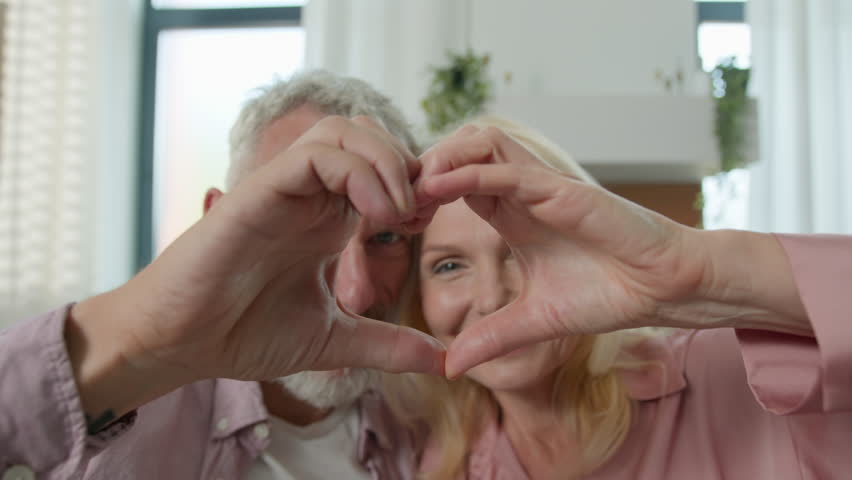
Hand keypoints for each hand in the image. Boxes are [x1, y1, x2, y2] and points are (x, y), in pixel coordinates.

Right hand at [68, 116, 444, 417]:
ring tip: (398, 213)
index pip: (383, 171)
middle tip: (421, 211)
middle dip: (407, 165)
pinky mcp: (261, 190)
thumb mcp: (334, 340)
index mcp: (328, 221)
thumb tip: (444, 361)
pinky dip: (356, 172)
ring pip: (345, 132)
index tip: (431, 221)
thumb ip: (388, 344)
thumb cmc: (244, 335)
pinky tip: (375, 215)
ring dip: (385, 162)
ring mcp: (286, 190)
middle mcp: (310, 197)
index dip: (417, 186)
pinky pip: (315, 154)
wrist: (181, 344)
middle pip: (369, 136)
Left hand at [417, 126, 709, 376]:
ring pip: (481, 143)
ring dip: (442, 158)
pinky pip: (507, 169)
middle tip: (395, 199)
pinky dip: (469, 173)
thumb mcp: (534, 321)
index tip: (395, 220)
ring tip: (414, 189)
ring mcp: (541, 187)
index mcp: (511, 215)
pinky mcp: (561, 190)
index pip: (454, 183)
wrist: (662, 289)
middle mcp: (522, 193)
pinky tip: (438, 187)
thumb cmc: (607, 293)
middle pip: (461, 151)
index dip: (421, 194)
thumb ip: (492, 338)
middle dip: (422, 167)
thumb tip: (450, 367)